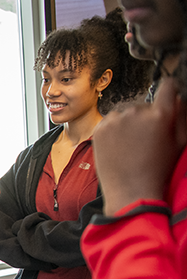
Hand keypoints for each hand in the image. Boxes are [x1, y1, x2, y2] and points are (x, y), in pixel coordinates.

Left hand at [93, 78, 186, 214]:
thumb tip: (177, 97)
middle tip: (146, 139)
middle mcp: (136, 112)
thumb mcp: (179, 142)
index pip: (168, 86)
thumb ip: (181, 115)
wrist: (130, 191)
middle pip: (145, 105)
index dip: (170, 90)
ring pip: (126, 114)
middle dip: (147, 117)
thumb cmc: (158, 170)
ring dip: (129, 123)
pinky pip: (111, 122)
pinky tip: (120, 147)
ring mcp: (116, 120)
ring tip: (132, 146)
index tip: (168, 96)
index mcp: (160, 114)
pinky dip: (115, 130)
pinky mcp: (100, 129)